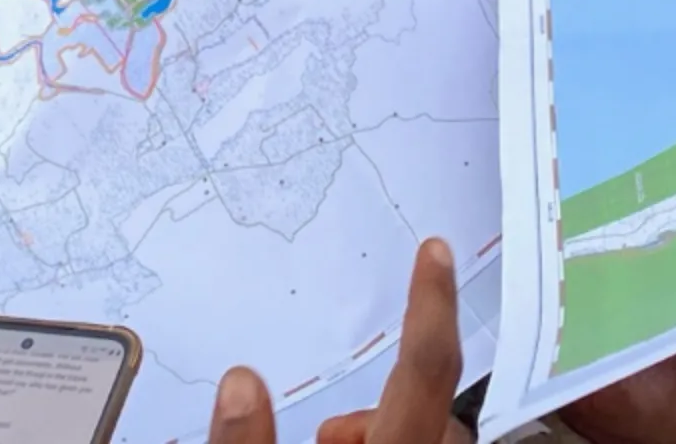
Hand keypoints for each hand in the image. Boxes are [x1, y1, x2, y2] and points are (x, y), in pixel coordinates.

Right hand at [208, 238, 469, 443]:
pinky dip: (398, 439)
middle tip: (324, 427)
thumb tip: (240, 383)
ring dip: (388, 423)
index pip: (426, 369)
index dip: (431, 306)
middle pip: (435, 406)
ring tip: (327, 441)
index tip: (435, 250)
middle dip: (384, 401)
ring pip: (433, 432)